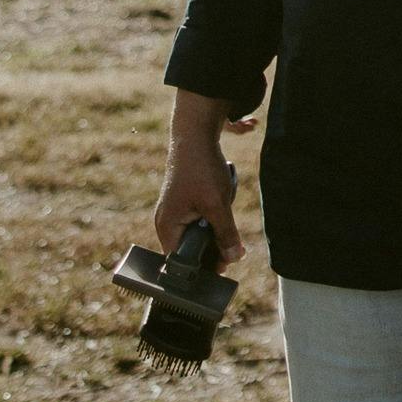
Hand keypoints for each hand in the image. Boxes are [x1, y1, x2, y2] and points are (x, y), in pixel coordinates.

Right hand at [156, 93, 245, 262]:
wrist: (196, 136)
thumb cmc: (201, 169)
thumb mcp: (217, 205)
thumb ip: (226, 234)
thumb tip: (234, 258)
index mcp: (167, 228)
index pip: (182, 261)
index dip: (204, 265)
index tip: (225, 264)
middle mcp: (167, 223)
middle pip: (193, 250)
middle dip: (214, 244)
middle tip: (230, 239)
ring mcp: (175, 213)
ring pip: (201, 234)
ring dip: (217, 227)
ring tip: (221, 205)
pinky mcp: (185, 204)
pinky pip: (203, 219)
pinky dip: (215, 214)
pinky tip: (221, 196)